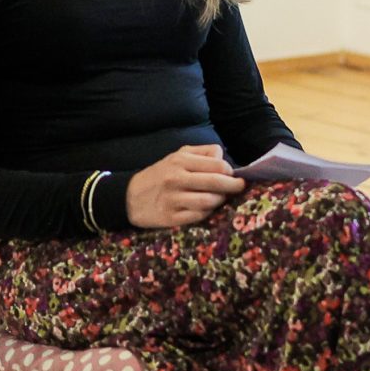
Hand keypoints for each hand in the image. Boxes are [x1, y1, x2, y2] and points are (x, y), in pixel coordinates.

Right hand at [124, 143, 244, 229]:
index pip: (217, 165)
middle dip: (234, 186)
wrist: (129, 198)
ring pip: (210, 201)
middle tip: (240, 188)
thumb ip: (202, 153)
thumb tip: (223, 157)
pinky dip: (207, 213)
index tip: (233, 175)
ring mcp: (173, 199)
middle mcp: (176, 179)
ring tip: (220, 199)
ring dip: (220, 201)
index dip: (230, 171)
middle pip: (216, 182)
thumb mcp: (177, 156)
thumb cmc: (159, 175)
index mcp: (180, 161)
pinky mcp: (171, 218)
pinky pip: (199, 216)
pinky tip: (206, 209)